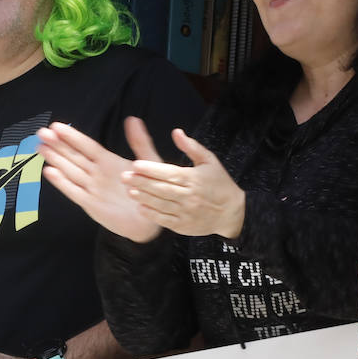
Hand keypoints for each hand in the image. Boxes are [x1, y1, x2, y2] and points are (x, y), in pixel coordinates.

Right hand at [37, 120, 161, 242]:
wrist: (150, 220)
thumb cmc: (149, 189)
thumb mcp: (149, 162)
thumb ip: (140, 142)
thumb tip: (132, 119)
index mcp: (108, 161)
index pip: (86, 146)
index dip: (72, 136)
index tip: (56, 126)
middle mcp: (96, 173)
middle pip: (73, 156)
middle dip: (57, 145)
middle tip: (42, 133)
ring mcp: (91, 188)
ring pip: (70, 171)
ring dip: (55, 159)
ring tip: (41, 147)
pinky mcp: (90, 204)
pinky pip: (74, 191)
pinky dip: (62, 182)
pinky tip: (49, 172)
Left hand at [125, 127, 245, 239]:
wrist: (233, 213)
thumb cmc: (220, 184)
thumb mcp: (210, 161)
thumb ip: (192, 147)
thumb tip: (176, 132)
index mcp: (194, 179)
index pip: (169, 173)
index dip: (151, 169)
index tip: (135, 164)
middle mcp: (189, 196)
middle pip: (161, 188)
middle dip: (141, 182)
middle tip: (124, 176)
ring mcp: (186, 212)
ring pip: (161, 204)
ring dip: (144, 197)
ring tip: (129, 190)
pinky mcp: (184, 226)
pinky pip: (165, 220)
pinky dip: (152, 214)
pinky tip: (140, 207)